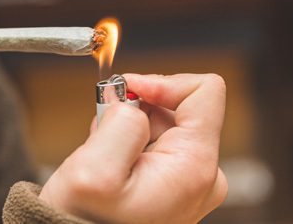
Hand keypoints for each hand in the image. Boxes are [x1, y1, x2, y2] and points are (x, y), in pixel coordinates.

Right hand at [39, 74, 227, 222]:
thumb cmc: (86, 222)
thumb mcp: (93, 171)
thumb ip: (121, 122)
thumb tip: (132, 102)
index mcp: (195, 166)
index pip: (205, 91)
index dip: (162, 82)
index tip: (128, 91)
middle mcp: (203, 172)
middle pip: (181, 105)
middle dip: (139, 107)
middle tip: (105, 126)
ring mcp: (191, 176)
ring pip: (166, 120)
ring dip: (131, 123)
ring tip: (104, 147)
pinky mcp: (177, 178)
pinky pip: (159, 139)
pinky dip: (132, 137)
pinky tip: (111, 156)